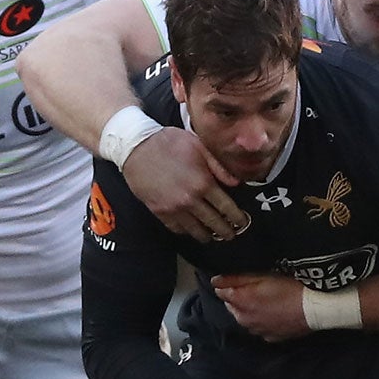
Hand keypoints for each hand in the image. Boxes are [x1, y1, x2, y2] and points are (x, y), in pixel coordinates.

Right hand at [122, 127, 248, 242]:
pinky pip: (177, 228)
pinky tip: (192, 230)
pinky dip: (187, 232)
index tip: (242, 222)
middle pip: (214, 223)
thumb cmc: (169, 142)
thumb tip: (237, 182)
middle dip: (226, 231)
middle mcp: (190, 199)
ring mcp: (174, 208)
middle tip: (231, 234)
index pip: (226, 207)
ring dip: (207, 236)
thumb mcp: (199, 146)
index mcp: (203, 182)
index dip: (237, 218)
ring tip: (213, 236)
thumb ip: (219, 166)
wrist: (136, 147)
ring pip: (196, 230)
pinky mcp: (159, 211)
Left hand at [212, 273, 308, 340]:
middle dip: (238, 298)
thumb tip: (215, 281)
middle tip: (256, 288)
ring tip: (266, 300)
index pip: (222, 293)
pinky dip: (262, 321)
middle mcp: (245, 320)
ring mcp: (257, 331)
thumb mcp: (262, 278)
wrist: (313, 310)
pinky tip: (274, 313)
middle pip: (233, 307)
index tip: (236, 279)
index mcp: (241, 304)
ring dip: (250, 310)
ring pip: (246, 318)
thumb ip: (235, 279)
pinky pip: (260, 328)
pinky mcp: (270, 337)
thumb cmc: (289, 290)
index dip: (227, 285)